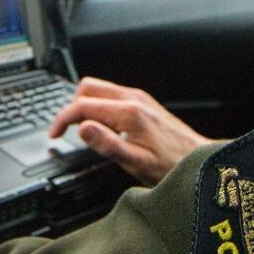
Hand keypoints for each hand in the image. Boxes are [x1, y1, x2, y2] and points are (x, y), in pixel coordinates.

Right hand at [50, 77, 211, 185]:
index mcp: (129, 112)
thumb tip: (82, 128)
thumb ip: (107, 144)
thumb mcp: (136, 162)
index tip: (54, 134)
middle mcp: (133, 98)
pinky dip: (99, 108)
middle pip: (87, 88)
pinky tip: (105, 128)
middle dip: (72, 107)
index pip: (83, 105)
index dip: (62, 119)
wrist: (200, 161)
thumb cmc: (172, 166)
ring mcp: (138, 98)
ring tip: (87, 132)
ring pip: (99, 90)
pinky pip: (111, 96)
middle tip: (69, 132)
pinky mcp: (142, 102)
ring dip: (85, 107)